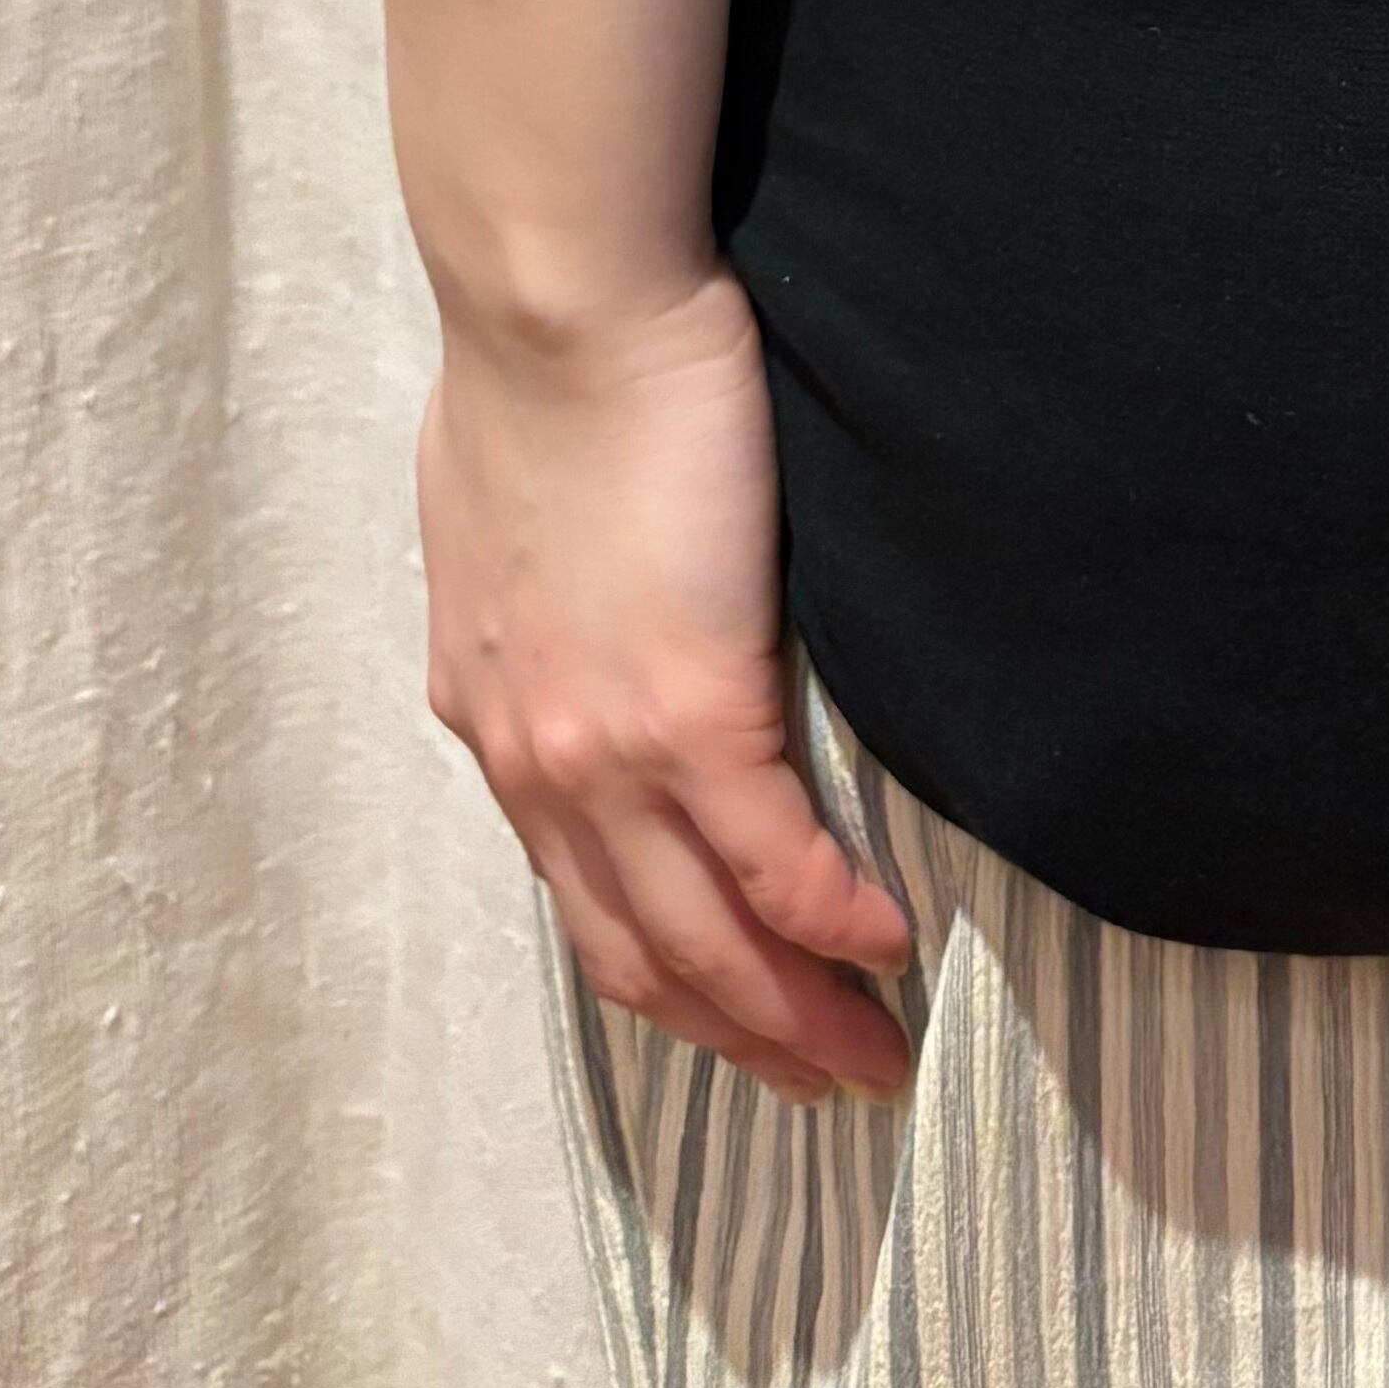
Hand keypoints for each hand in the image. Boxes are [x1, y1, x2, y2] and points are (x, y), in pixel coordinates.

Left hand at [416, 264, 914, 1106]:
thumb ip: (543, 595)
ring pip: (705, 935)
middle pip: (645, 954)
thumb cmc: (543, 368)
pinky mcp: (692, 702)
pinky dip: (832, 920)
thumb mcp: (509, 516)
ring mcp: (609, 748)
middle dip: (741, 1036)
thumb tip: (586, 596)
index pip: (584, 895)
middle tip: (830, 1082)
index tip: (738, 1019)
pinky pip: (773, 857)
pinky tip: (889, 944)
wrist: (559, 305)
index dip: (667, 978)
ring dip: (791, 1014)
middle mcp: (538, 763)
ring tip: (870, 1055)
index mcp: (499, 716)